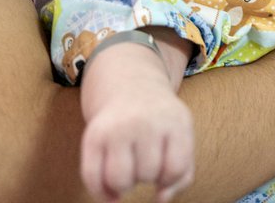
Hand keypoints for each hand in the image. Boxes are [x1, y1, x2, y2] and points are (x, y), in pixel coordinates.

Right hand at [78, 43, 194, 201]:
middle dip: (147, 175)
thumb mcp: (181, 136)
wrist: (130, 84)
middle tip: (143, 159)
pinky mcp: (93, 135)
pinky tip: (111, 192)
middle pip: (147, 174)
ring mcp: (116, 128)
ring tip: (129, 168)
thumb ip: (182, 174)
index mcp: (174, 121)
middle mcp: (144, 122)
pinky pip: (92, 178)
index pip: (175, 168)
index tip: (163, 169)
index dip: (169, 177)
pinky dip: (101, 193)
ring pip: (120, 180)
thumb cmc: (160, 121)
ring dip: (125, 185)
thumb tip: (161, 199)